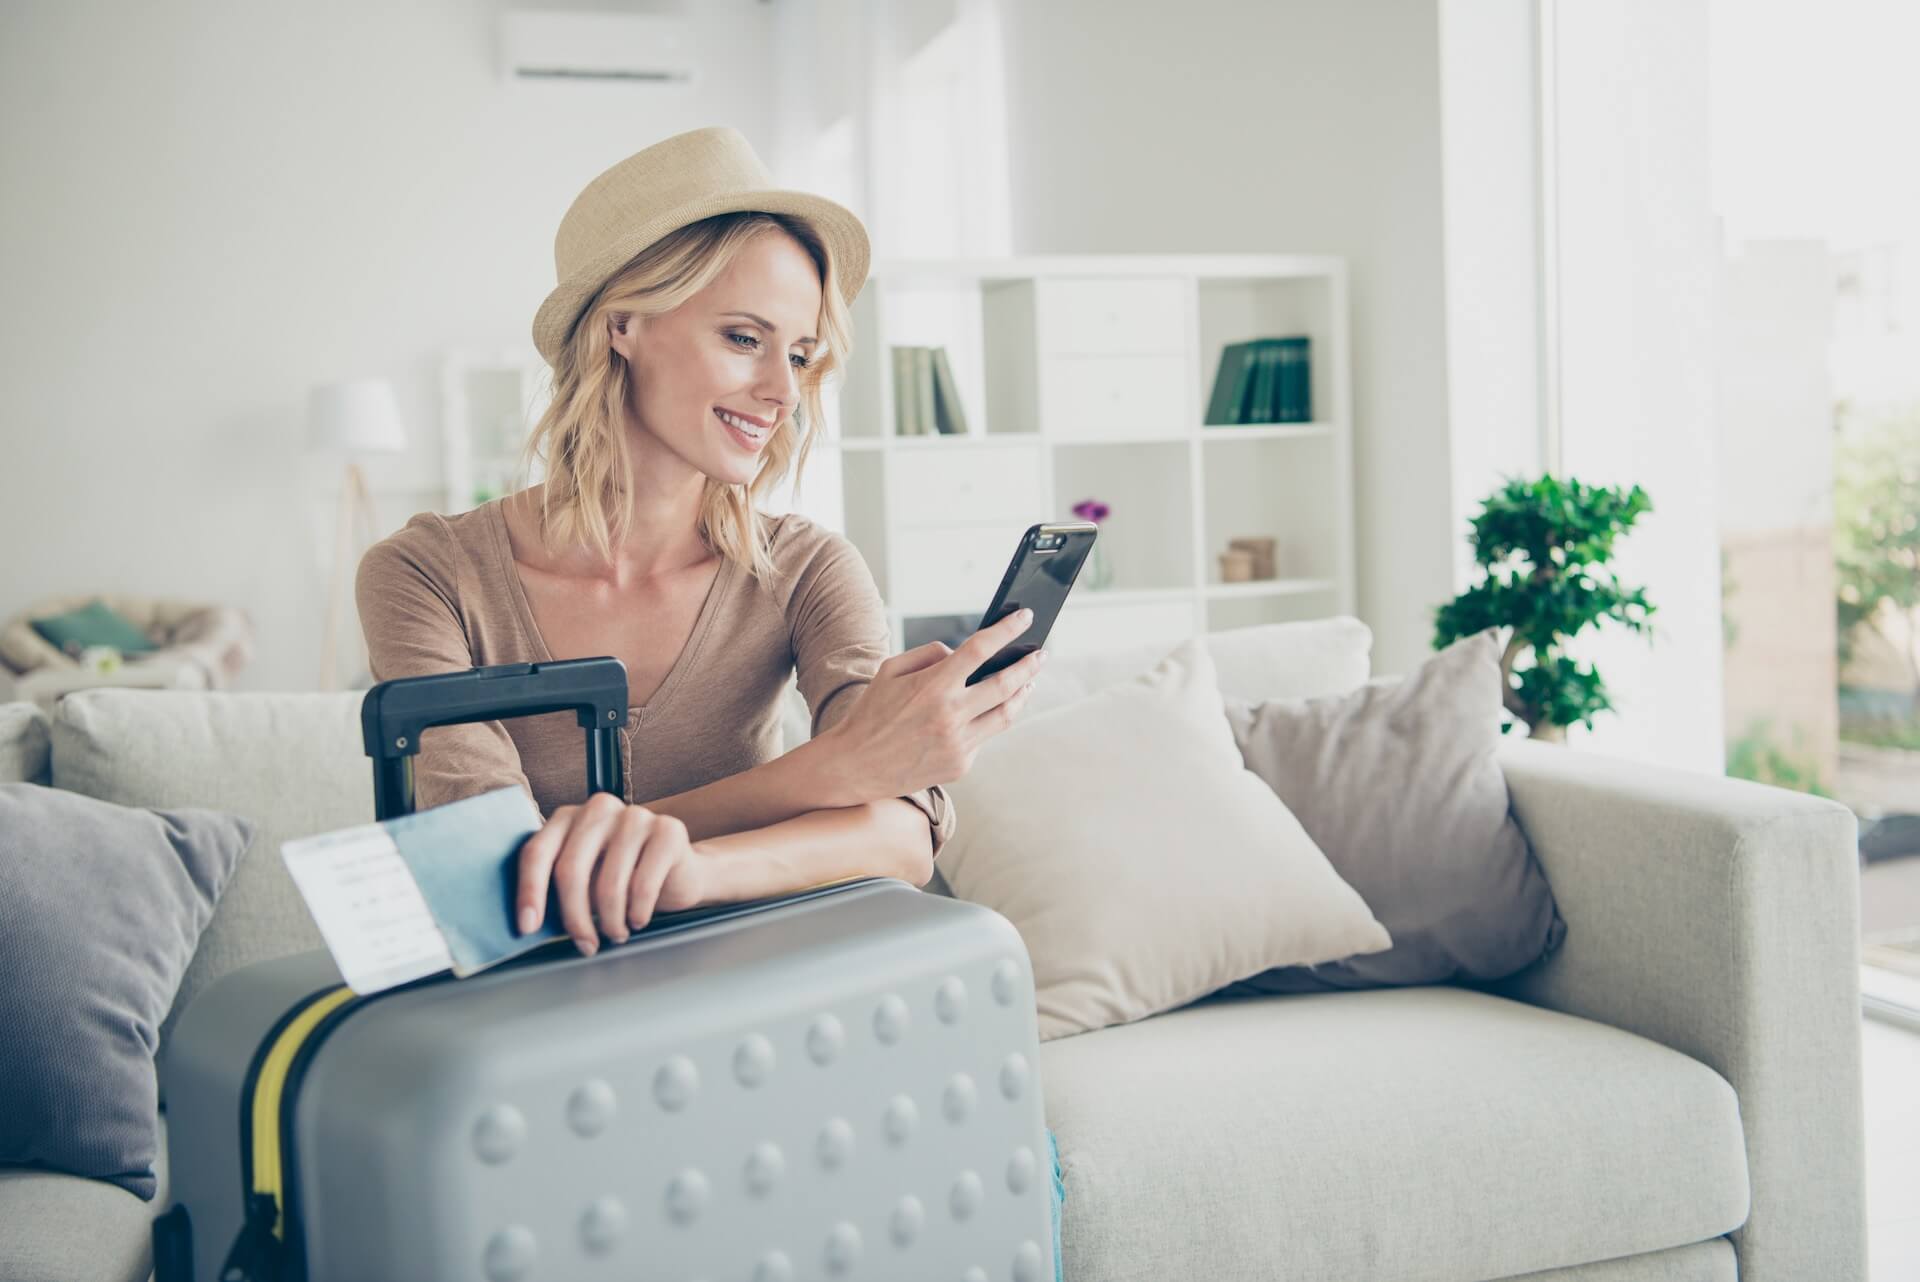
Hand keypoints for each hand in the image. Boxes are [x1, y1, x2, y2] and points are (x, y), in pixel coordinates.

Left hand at [515, 792, 709, 955]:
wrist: (680, 872)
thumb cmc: (624, 879)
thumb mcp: (585, 881)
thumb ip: (558, 889)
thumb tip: (530, 923)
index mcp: (569, 817)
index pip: (538, 852)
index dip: (529, 892)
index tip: (528, 927)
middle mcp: (599, 809)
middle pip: (570, 870)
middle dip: (575, 918)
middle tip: (585, 944)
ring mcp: (635, 816)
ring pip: (608, 883)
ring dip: (610, 921)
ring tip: (616, 934)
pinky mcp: (668, 830)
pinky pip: (643, 885)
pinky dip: (637, 912)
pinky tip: (637, 920)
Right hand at [818, 607, 1047, 802]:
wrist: (855, 766)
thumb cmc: (871, 713)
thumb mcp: (891, 670)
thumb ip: (930, 655)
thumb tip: (962, 653)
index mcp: (933, 686)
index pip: (981, 649)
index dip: (1008, 629)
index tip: (1025, 617)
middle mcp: (951, 715)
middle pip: (1006, 683)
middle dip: (1030, 665)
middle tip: (1041, 654)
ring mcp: (959, 743)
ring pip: (1006, 715)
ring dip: (1022, 694)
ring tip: (1029, 681)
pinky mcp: (961, 765)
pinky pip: (984, 737)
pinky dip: (988, 721)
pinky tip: (989, 712)